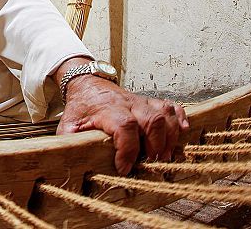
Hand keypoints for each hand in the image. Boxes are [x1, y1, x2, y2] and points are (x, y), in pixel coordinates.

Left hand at [56, 75, 188, 174]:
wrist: (88, 84)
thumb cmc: (80, 108)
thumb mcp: (68, 124)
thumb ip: (70, 142)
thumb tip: (71, 160)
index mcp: (107, 110)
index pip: (124, 125)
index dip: (128, 148)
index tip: (124, 167)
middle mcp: (128, 104)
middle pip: (151, 119)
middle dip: (155, 145)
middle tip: (151, 163)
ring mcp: (141, 102)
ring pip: (164, 113)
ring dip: (169, 136)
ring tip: (164, 156)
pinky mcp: (150, 102)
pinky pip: (172, 106)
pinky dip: (180, 118)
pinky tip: (182, 132)